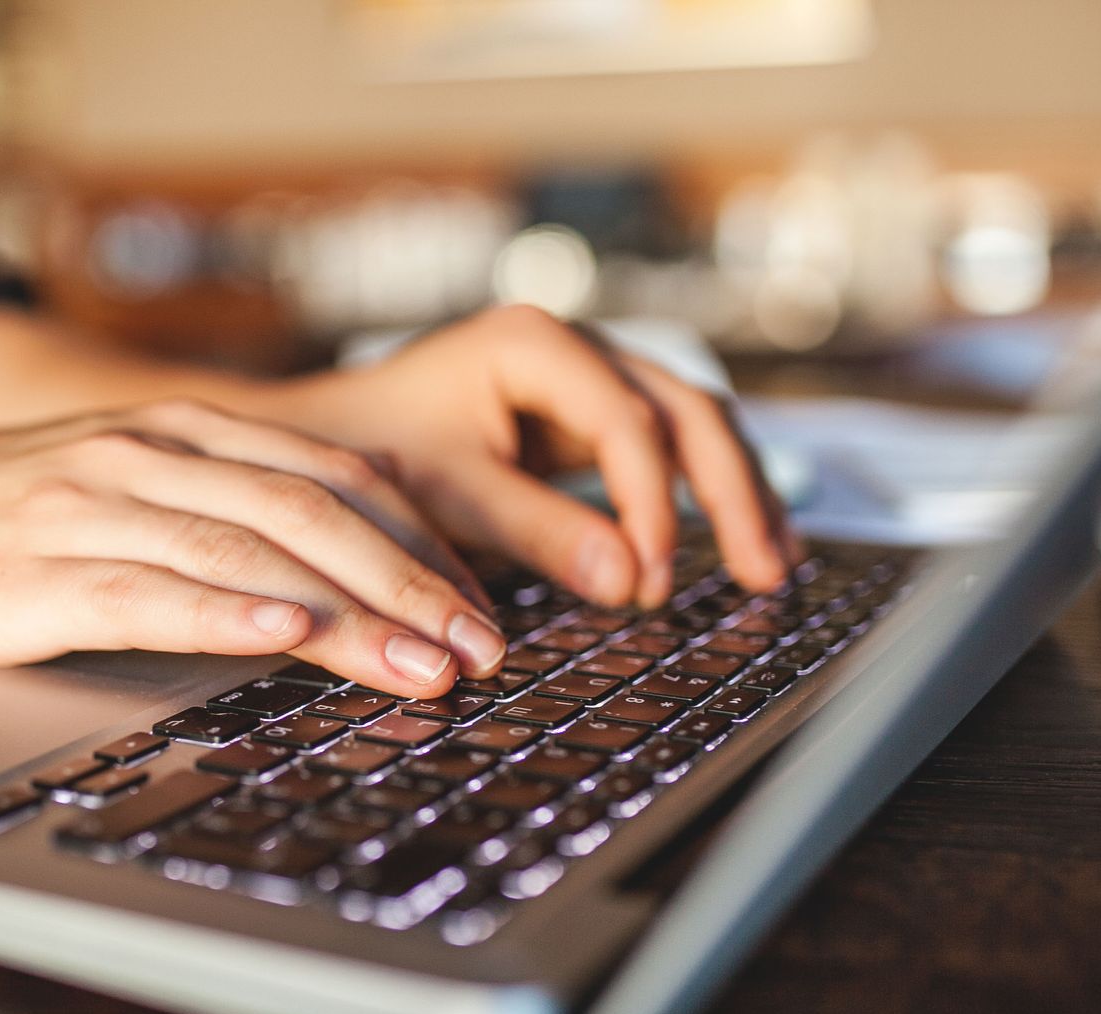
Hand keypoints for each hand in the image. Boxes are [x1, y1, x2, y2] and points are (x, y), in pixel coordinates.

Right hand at [0, 401, 508, 695]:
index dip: (422, 541)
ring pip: (246, 551)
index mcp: (185, 430)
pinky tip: (283, 638)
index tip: (486, 605)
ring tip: (423, 666)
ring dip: (348, 613)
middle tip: (485, 648)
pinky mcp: (33, 572)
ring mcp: (90, 506)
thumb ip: (231, 516)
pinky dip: (223, 614)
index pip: (334, 475)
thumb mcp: (133, 495)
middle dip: (411, 585)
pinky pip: (144, 589)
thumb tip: (355, 580)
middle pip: (311, 511)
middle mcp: (149, 453)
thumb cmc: (6, 524)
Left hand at [258, 304, 798, 606]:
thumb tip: (630, 583)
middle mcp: (575, 348)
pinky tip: (740, 546)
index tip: (649, 582)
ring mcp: (588, 379)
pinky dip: (703, 499)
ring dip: (736, 493)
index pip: (627, 422)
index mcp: (535, 344)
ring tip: (775, 566)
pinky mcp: (588, 420)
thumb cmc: (373, 452)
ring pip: (693, 426)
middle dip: (731, 493)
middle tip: (764, 573)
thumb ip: (537, 532)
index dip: (651, 505)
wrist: (325, 438)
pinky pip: (666, 452)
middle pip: (687, 411)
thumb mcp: (449, 495)